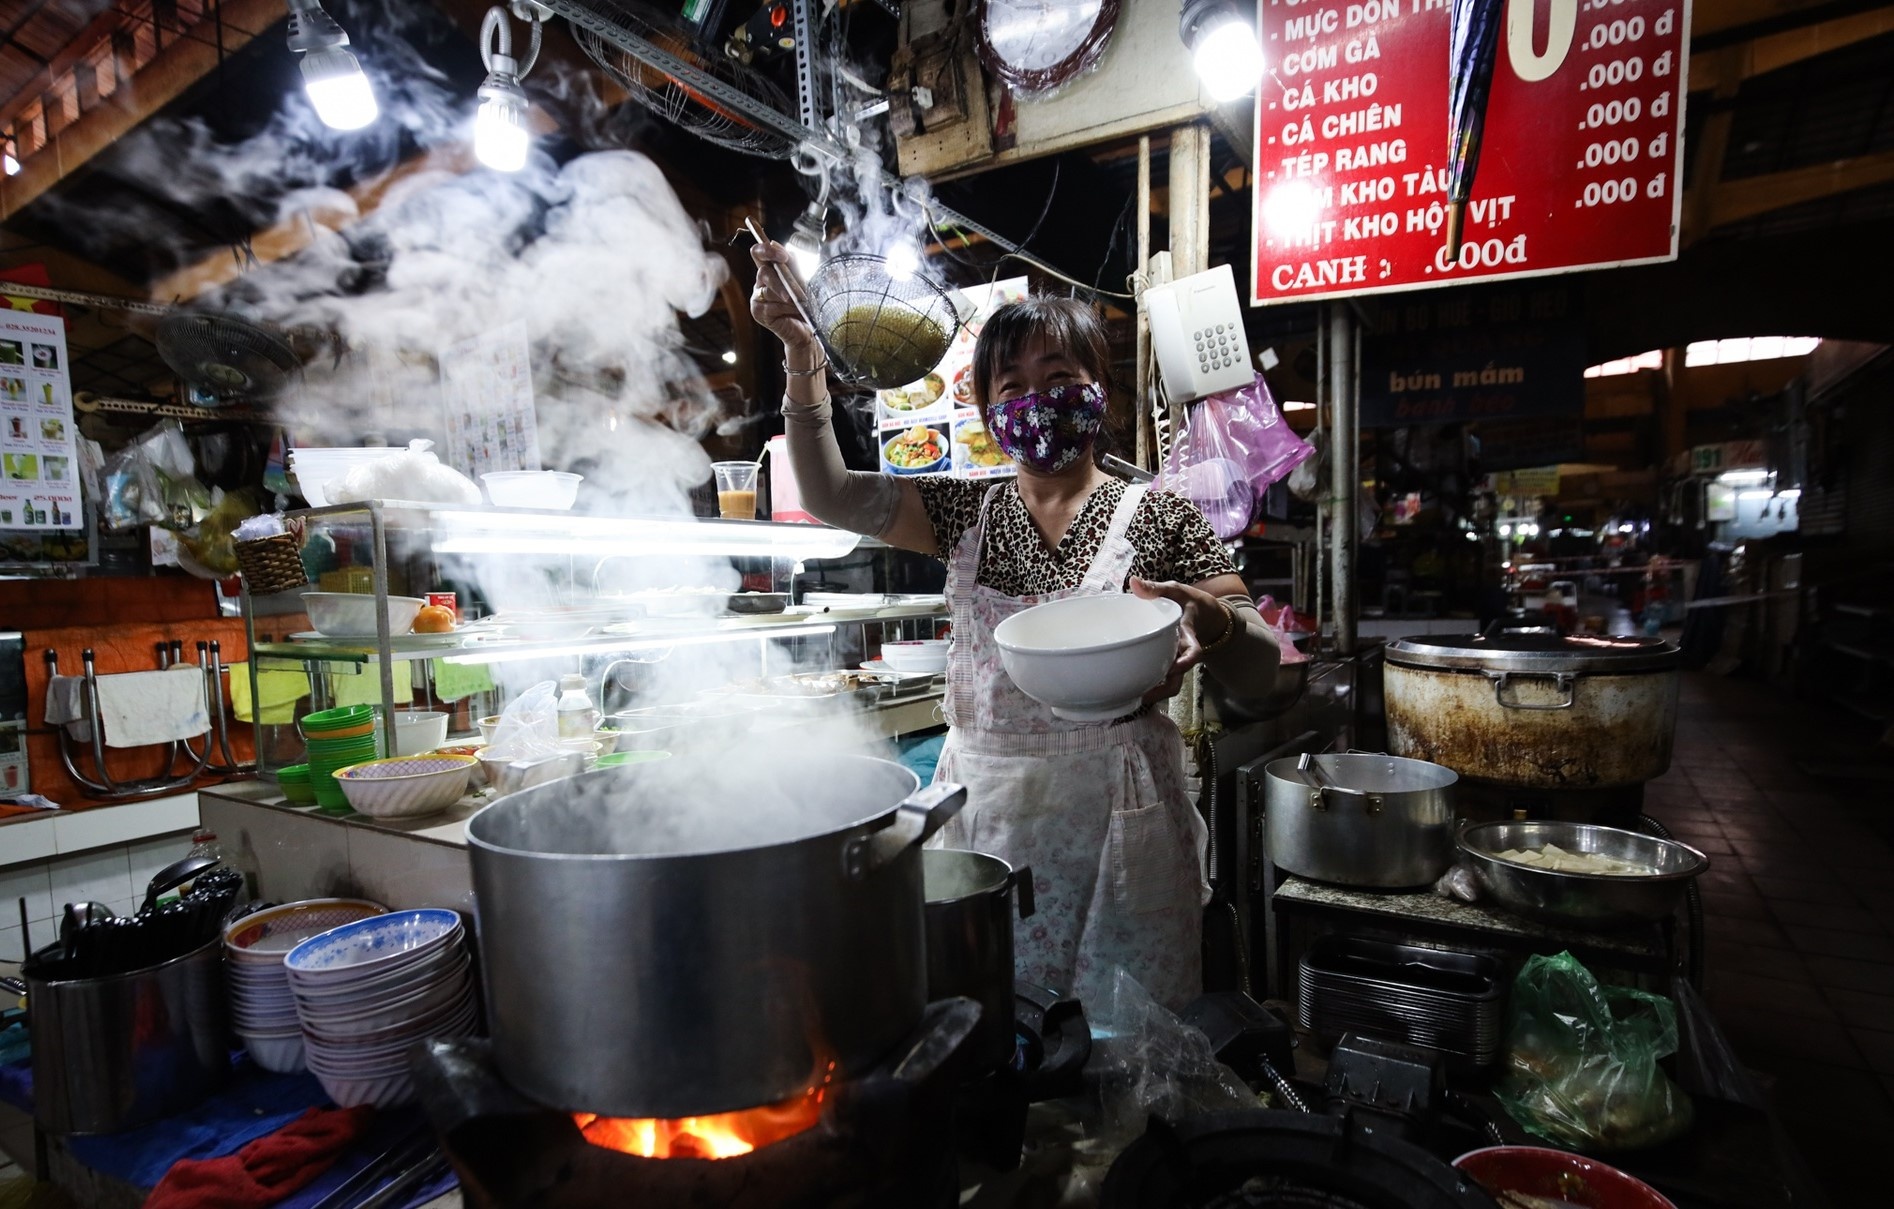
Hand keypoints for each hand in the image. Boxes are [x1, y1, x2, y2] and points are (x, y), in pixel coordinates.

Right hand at [749, 241, 819, 364]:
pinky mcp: (758, 312)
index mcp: (769, 270)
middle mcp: (760, 283)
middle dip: (781, 279)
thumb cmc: (805, 304)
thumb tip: (780, 247)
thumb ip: (792, 265)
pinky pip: (771, 306)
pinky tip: (796, 311)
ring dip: (789, 297)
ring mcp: (757, 298)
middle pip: (763, 272)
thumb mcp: (802, 281)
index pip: (758, 252)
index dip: (767, 250)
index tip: (783, 256)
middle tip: (794, 287)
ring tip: (801, 303)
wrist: (807, 329)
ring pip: (769, 291)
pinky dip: (787, 308)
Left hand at [1131, 577, 1228, 704]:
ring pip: (1169, 683)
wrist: (1205, 614)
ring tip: (1131, 697)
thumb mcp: (1175, 590)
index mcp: (1187, 635)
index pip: (1193, 652)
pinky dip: (1149, 684)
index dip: (1185, 662)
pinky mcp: (1167, 662)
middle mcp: (1181, 653)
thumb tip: (1133, 583)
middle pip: (1178, 678)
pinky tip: (1130, 688)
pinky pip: (1161, 677)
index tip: (1173, 667)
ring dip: (1154, 692)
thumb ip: (1155, 588)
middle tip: (1142, 695)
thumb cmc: (1187, 601)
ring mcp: (1175, 660)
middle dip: (1163, 690)